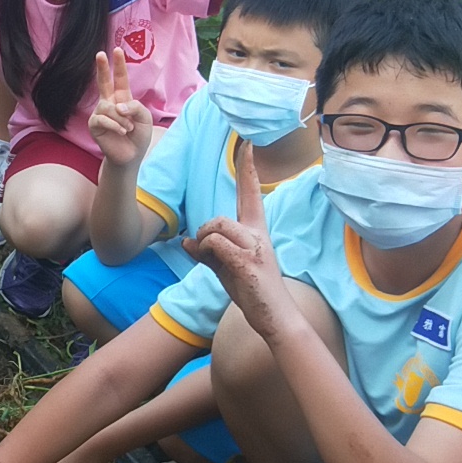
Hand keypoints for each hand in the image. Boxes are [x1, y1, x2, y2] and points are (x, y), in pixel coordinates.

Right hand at [87, 45, 157, 166]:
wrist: (130, 156)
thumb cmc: (138, 136)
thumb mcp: (145, 118)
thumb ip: (135, 106)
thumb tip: (117, 105)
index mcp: (122, 99)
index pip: (120, 79)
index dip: (119, 65)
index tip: (117, 50)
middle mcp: (109, 103)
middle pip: (104, 82)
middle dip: (102, 68)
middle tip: (100, 53)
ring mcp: (100, 113)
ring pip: (108, 107)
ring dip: (122, 118)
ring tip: (128, 129)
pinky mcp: (94, 125)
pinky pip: (103, 119)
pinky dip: (115, 125)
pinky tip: (121, 132)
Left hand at [184, 145, 300, 339]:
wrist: (274, 316)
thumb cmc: (252, 291)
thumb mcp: (225, 269)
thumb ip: (208, 253)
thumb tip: (187, 241)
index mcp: (256, 231)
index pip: (250, 193)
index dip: (248, 169)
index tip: (248, 145)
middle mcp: (258, 234)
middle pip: (220, 216)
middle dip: (204, 232)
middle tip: (206, 253)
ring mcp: (255, 247)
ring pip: (216, 226)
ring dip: (205, 244)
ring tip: (214, 262)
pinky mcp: (248, 262)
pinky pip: (216, 244)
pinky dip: (207, 253)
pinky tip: (216, 266)